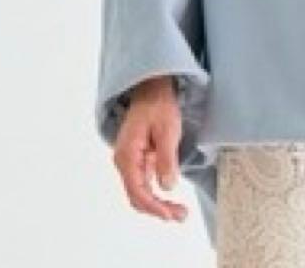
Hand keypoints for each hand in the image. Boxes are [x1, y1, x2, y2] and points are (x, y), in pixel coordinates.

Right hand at [111, 76, 188, 223]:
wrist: (151, 89)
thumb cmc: (158, 105)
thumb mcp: (168, 130)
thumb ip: (166, 159)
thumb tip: (167, 187)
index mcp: (127, 155)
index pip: (137, 191)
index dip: (154, 206)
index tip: (171, 215)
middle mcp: (123, 162)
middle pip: (137, 196)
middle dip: (158, 209)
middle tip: (181, 216)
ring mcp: (129, 162)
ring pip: (140, 191)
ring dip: (158, 203)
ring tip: (179, 212)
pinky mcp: (137, 160)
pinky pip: (143, 182)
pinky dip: (156, 192)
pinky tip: (170, 198)